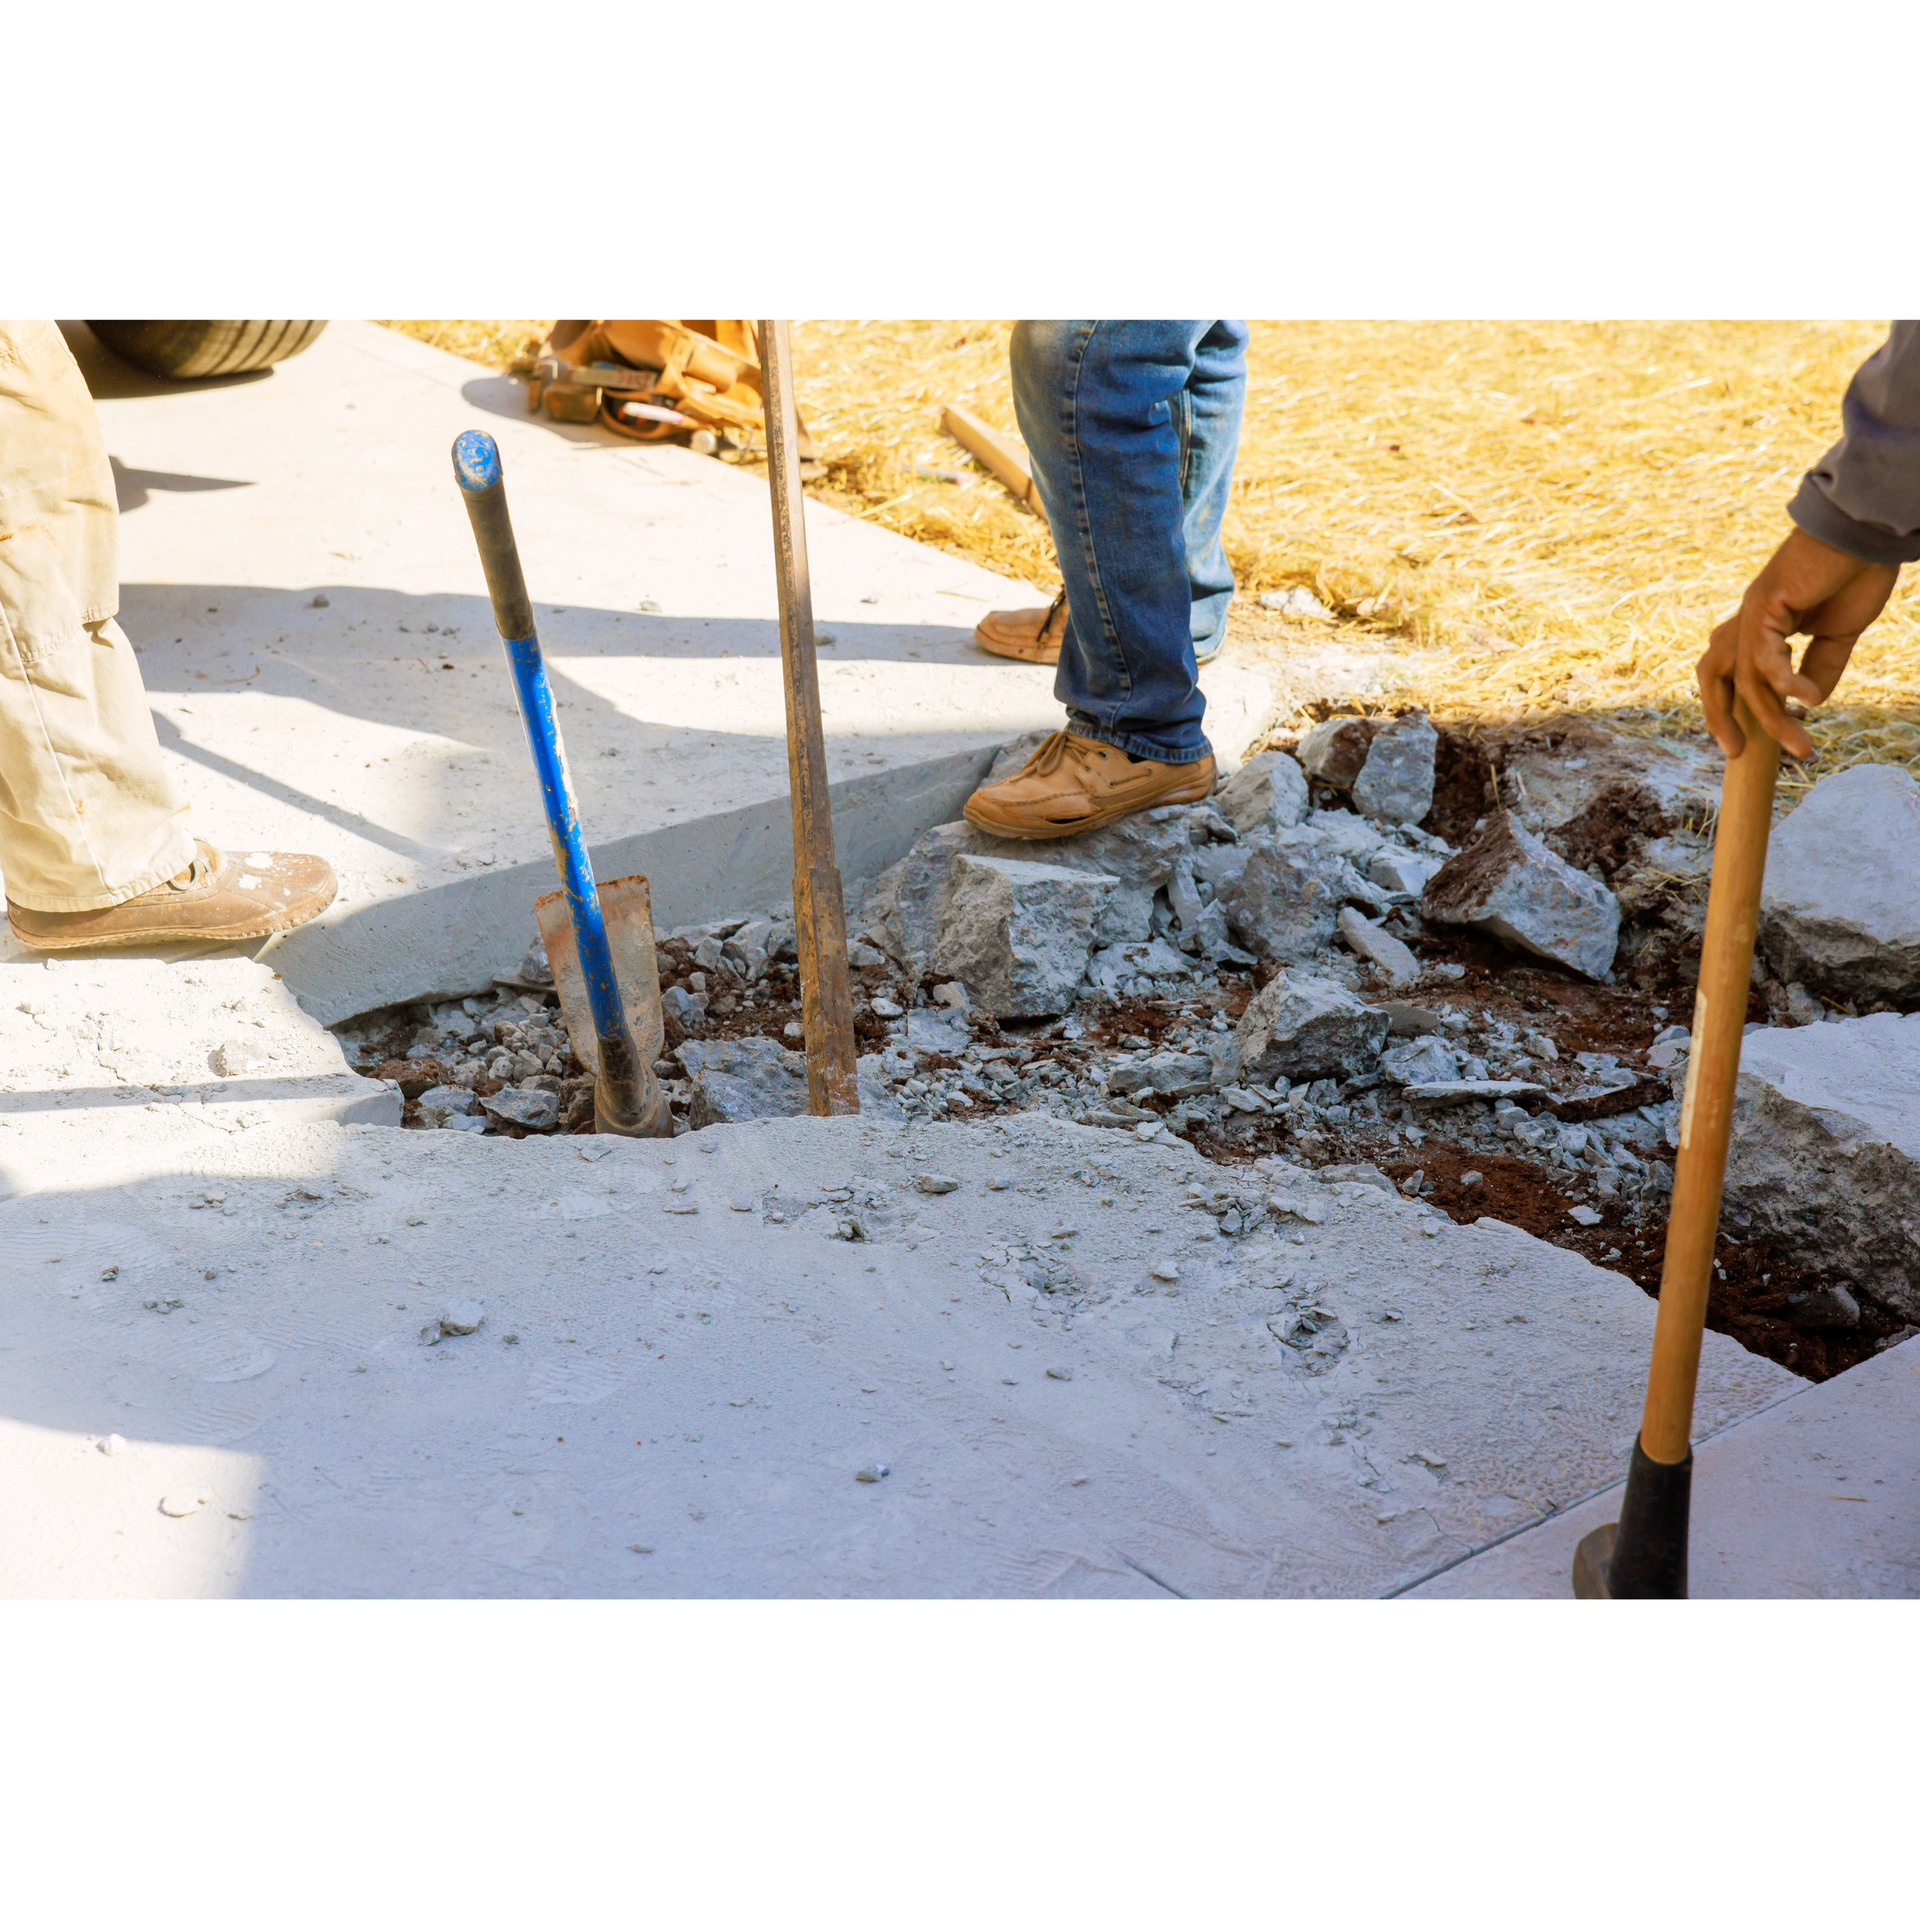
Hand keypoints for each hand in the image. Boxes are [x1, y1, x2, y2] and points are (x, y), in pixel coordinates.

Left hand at [1698, 527, 1899, 758]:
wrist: (1866, 533)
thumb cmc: (1854, 575)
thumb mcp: (1838, 633)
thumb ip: (1820, 667)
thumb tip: (1809, 703)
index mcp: (1759, 627)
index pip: (1729, 674)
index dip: (1731, 709)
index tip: (1749, 743)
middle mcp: (1746, 621)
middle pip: (1713, 677)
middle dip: (1719, 718)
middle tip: (1737, 753)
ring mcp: (1751, 612)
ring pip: (1746, 678)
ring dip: (1772, 717)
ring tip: (1800, 745)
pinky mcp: (1764, 603)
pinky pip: (1764, 654)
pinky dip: (1784, 680)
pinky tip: (1807, 701)